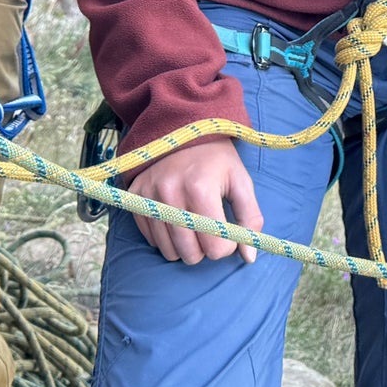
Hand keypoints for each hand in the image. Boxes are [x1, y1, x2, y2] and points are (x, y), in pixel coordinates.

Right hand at [127, 139, 261, 264]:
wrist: (182, 129)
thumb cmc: (216, 159)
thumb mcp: (241, 181)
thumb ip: (250, 219)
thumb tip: (249, 257)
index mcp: (200, 188)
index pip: (214, 247)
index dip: (226, 247)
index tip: (227, 232)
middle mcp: (170, 193)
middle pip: (190, 254)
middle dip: (204, 250)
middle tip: (209, 229)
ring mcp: (149, 196)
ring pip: (169, 251)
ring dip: (184, 247)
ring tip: (193, 224)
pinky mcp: (136, 198)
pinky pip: (151, 239)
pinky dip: (166, 237)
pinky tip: (176, 218)